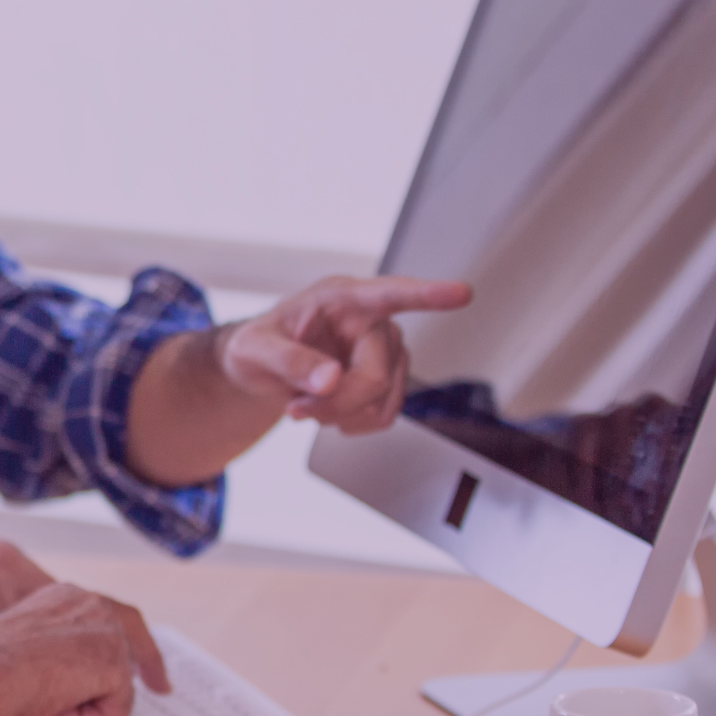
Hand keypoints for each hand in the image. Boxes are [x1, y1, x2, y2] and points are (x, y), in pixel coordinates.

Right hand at [0, 583, 169, 715]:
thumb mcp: (25, 650)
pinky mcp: (113, 663)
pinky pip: (116, 710)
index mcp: (65, 597)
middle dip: (148, 666)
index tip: (151, 668)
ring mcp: (105, 632)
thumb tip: (71, 679)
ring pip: (118, 683)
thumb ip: (56, 652)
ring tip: (45, 698)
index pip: (115, 615)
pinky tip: (53, 706)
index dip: (137, 644)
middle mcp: (90, 604)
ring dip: (85, 703)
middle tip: (163, 687)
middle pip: (137, 639)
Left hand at [221, 275, 471, 434]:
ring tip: (306, 404)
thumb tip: (329, 379)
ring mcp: (384, 350)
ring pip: (383, 400)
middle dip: (335, 403)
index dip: (428, 294)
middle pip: (376, 375)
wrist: (261, 367)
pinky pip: (384, 414)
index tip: (462, 293)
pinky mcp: (388, 377)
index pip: (391, 293)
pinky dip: (351, 423)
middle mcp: (372, 320)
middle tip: (297, 408)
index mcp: (342, 297)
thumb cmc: (257, 345)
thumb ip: (288, 360)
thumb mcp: (253, 349)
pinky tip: (327, 411)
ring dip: (340, 415)